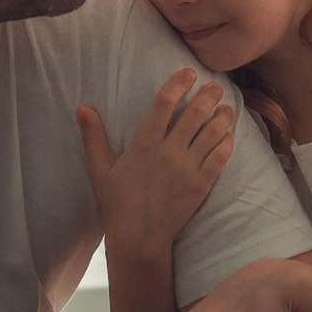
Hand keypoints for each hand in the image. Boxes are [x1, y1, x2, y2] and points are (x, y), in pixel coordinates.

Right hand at [79, 70, 236, 261]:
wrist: (139, 237)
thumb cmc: (118, 202)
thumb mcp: (100, 168)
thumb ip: (93, 136)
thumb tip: (81, 107)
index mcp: (144, 144)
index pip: (164, 104)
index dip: (178, 84)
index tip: (188, 73)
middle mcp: (169, 152)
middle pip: (194, 114)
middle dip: (207, 95)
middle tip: (214, 86)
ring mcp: (188, 168)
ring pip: (212, 133)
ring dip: (222, 116)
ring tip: (226, 107)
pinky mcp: (202, 184)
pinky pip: (220, 157)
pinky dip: (227, 142)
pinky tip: (229, 135)